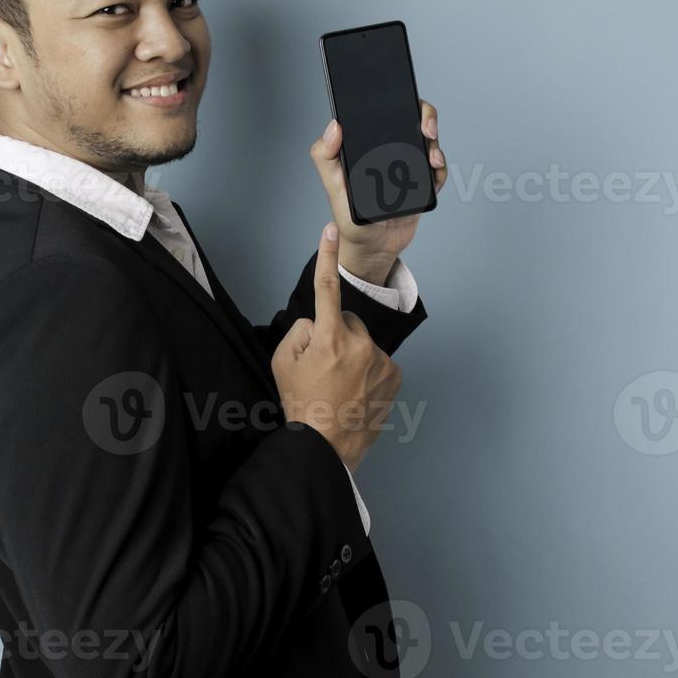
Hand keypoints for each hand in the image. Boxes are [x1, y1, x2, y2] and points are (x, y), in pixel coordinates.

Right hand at [270, 223, 403, 471]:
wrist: (326, 445)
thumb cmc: (302, 404)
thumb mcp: (282, 362)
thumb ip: (299, 331)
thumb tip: (317, 323)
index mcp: (329, 338)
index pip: (326, 289)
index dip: (327, 257)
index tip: (329, 231)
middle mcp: (360, 345)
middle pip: (346, 321)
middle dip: (336, 334)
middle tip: (323, 366)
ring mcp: (381, 361)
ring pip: (363, 342)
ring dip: (353, 354)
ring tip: (339, 384)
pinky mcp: (395, 375)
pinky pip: (377, 359)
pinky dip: (367, 368)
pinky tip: (355, 390)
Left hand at [309, 98, 447, 283]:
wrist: (371, 246)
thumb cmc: (348, 214)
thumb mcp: (332, 184)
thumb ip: (325, 156)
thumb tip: (334, 126)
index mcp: (369, 144)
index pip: (386, 113)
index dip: (399, 103)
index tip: (406, 107)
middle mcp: (390, 149)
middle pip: (414, 120)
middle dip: (427, 117)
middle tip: (427, 130)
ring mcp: (409, 164)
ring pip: (430, 143)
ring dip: (436, 145)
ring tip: (432, 159)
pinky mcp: (423, 182)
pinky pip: (438, 170)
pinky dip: (440, 171)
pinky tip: (433, 177)